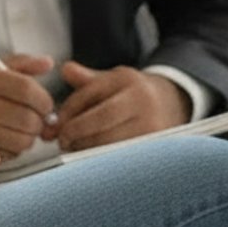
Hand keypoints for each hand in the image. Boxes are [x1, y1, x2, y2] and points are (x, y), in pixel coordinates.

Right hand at [0, 53, 57, 158]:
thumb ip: (22, 64)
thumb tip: (48, 63)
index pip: (25, 89)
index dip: (43, 100)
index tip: (46, 105)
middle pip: (25, 118)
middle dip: (39, 122)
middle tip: (38, 120)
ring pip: (19, 140)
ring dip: (29, 137)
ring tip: (23, 130)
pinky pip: (6, 155)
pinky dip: (14, 150)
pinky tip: (8, 139)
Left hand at [55, 62, 190, 151]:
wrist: (171, 105)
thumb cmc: (132, 94)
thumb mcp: (112, 81)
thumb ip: (86, 80)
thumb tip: (65, 69)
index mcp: (127, 80)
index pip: (90, 94)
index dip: (68, 111)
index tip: (56, 125)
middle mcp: (142, 99)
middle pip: (101, 118)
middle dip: (76, 132)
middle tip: (62, 141)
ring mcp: (151, 123)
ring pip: (110, 140)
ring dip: (86, 147)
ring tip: (74, 149)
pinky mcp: (154, 145)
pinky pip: (121, 154)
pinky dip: (102, 157)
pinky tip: (92, 156)